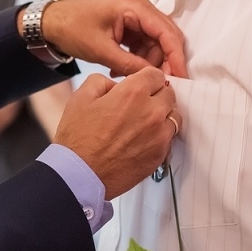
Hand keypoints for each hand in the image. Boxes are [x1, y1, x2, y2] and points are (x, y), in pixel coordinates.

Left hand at [39, 0, 186, 77]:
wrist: (53, 21)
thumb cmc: (73, 28)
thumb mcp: (101, 50)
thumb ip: (129, 64)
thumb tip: (154, 78)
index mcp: (135, 7)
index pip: (167, 32)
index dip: (176, 56)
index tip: (181, 78)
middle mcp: (141, 8)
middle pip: (166, 37)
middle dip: (165, 62)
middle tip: (160, 84)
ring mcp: (137, 17)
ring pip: (157, 44)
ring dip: (148, 63)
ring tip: (125, 75)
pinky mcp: (131, 26)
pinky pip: (145, 45)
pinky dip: (139, 60)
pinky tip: (121, 70)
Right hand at [53, 68, 177, 197]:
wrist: (80, 175)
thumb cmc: (78, 139)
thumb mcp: (80, 97)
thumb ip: (102, 81)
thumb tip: (116, 85)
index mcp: (133, 93)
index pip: (156, 75)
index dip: (146, 79)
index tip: (140, 86)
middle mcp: (151, 112)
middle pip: (168, 94)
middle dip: (155, 95)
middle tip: (139, 105)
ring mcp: (159, 135)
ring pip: (173, 116)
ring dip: (162, 116)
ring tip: (142, 123)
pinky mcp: (160, 155)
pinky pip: (169, 138)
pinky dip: (160, 136)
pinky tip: (142, 140)